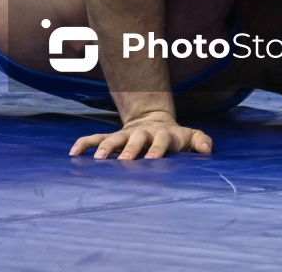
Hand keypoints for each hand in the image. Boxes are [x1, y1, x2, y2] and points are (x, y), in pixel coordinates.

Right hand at [69, 113, 212, 159]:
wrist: (154, 119)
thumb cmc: (175, 136)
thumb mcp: (190, 136)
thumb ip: (200, 140)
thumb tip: (207, 150)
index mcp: (162, 134)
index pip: (160, 140)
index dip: (158, 148)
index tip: (154, 159)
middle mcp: (141, 133)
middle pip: (135, 139)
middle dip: (130, 149)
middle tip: (125, 161)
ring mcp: (125, 135)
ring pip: (113, 139)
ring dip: (105, 147)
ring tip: (97, 159)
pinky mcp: (112, 138)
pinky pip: (95, 138)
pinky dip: (84, 143)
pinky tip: (74, 153)